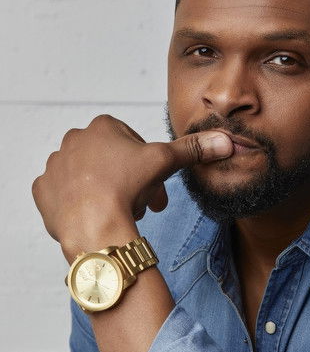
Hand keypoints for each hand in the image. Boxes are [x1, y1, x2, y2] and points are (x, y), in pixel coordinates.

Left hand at [32, 114, 232, 261]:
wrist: (93, 224)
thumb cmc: (126, 188)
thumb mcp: (165, 162)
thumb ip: (192, 149)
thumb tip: (224, 140)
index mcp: (101, 127)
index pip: (132, 143)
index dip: (148, 165)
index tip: (155, 184)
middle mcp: (73, 140)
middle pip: (111, 161)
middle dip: (129, 181)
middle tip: (143, 204)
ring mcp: (55, 166)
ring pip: (88, 178)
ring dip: (105, 192)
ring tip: (119, 212)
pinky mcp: (42, 191)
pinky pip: (62, 195)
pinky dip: (77, 204)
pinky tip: (92, 215)